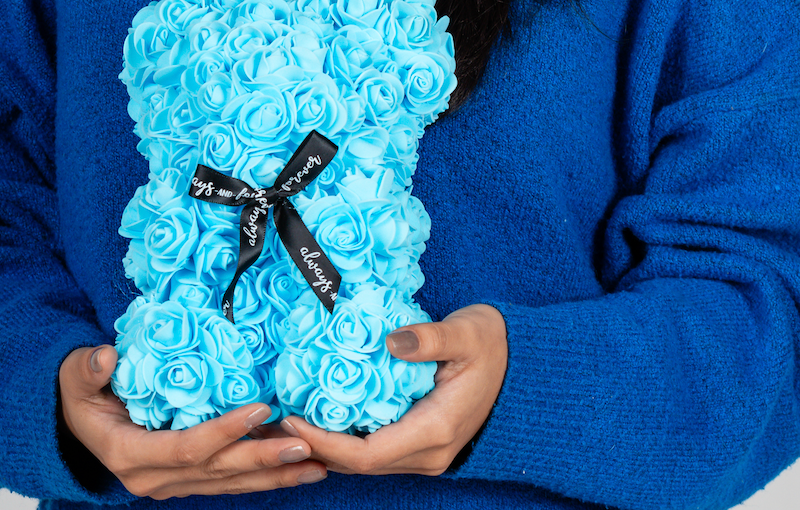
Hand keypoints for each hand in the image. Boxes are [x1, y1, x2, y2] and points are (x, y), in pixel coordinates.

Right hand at [58, 345, 326, 498]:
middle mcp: (154, 478)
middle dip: (264, 460)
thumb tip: (104, 357)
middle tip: (307, 445)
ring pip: (230, 482)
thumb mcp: (75, 376)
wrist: (73, 421)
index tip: (260, 409)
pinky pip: (229, 480)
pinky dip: (262, 475)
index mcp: (129, 454)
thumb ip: (88, 369)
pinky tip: (295, 469)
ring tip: (317, 464)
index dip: (224, 432)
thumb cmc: (78, 392)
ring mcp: (171, 483)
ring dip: (274, 475)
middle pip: (218, 471)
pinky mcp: (186, 479)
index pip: (187, 447)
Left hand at [280, 303, 506, 476]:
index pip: (367, 455)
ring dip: (328, 445)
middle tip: (277, 421)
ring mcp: (426, 452)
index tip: (292, 420)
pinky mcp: (421, 442)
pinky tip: (323, 416)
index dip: (325, 443)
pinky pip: (376, 449)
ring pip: (365, 461)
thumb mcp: (466, 333)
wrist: (522, 365)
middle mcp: (428, 453)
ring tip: (290, 419)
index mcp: (435, 431)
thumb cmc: (494, 344)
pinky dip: (346, 438)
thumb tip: (392, 340)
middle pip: (359, 465)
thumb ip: (429, 338)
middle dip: (316, 446)